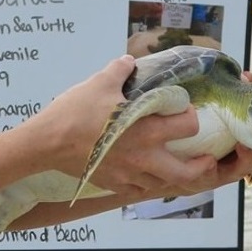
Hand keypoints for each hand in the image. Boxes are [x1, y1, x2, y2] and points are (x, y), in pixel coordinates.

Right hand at [22, 56, 208, 195]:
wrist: (46, 143)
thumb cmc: (74, 112)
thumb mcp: (100, 82)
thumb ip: (121, 70)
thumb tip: (129, 61)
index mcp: (147, 130)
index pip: (188, 126)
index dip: (191, 117)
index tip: (186, 112)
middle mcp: (144, 157)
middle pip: (186, 172)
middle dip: (201, 166)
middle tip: (205, 156)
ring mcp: (129, 174)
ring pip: (163, 184)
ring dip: (174, 174)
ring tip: (175, 164)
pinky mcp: (113, 184)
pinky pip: (139, 189)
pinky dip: (147, 182)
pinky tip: (144, 172)